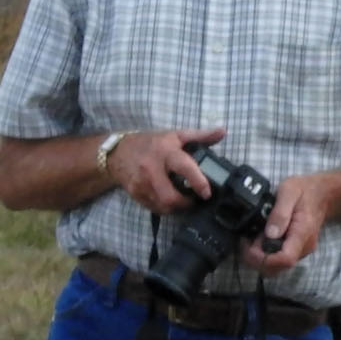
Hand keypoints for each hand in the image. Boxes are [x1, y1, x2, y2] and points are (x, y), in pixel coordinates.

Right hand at [104, 126, 223, 216]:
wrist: (118, 153)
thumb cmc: (150, 143)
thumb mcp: (175, 136)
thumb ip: (200, 136)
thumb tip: (222, 132)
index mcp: (165, 152)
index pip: (183, 167)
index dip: (197, 181)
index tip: (207, 192)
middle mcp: (151, 168)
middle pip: (170, 196)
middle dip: (186, 202)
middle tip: (194, 199)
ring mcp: (141, 183)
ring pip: (163, 206)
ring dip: (177, 207)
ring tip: (183, 200)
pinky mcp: (136, 194)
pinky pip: (155, 208)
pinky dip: (165, 207)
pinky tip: (169, 200)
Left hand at [239, 172, 333, 272]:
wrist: (323, 194)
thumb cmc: (305, 191)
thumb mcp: (289, 192)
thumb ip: (279, 213)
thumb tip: (269, 234)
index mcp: (302, 233)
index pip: (285, 259)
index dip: (263, 258)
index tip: (249, 245)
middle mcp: (303, 247)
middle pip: (279, 268)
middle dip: (257, 260)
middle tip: (246, 241)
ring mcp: (301, 251)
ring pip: (278, 267)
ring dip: (260, 258)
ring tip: (252, 239)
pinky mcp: (297, 250)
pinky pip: (280, 260)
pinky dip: (266, 254)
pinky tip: (260, 239)